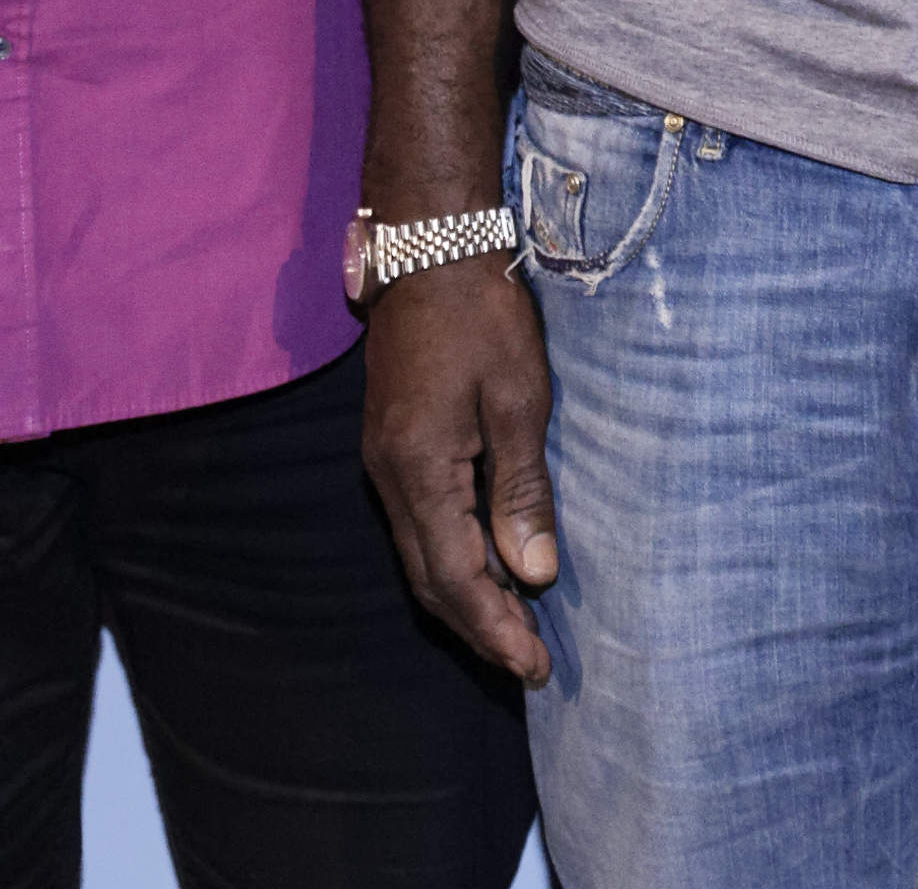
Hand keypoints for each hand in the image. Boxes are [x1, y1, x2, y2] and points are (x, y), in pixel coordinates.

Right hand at [359, 259, 561, 683]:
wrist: (430, 249)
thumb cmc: (482, 317)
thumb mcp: (519, 400)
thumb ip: (522, 490)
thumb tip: (532, 574)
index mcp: (418, 470)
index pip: (455, 577)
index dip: (495, 628)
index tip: (534, 668)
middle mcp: (388, 476)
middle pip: (429, 579)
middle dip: (478, 627)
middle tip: (529, 663)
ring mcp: (383, 460)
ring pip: (419, 555)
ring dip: (465, 597)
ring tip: (516, 627)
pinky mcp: (391, 444)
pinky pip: (419, 524)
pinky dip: (454, 557)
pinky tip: (492, 562)